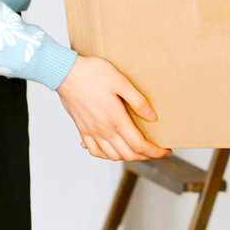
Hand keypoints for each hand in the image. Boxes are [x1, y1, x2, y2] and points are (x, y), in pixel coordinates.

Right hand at [56, 55, 170, 161]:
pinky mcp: (82, 129)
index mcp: (115, 119)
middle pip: (128, 154)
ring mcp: (91, 131)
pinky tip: (114, 149)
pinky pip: (95, 151)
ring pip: (113, 156)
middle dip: (146, 156)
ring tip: (139, 149)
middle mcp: (103, 130)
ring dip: (129, 156)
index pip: (139, 145)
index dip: (155, 151)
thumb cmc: (92, 73)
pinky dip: (107, 155)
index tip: (165, 149)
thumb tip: (152, 116)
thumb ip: (138, 101)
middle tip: (156, 149)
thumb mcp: (121, 81)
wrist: (64, 72)